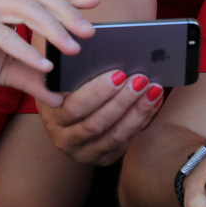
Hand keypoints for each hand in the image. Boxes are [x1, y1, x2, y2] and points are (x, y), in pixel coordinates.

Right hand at [0, 0, 98, 106]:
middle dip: (69, 14)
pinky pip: (2, 34)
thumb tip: (59, 97)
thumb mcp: (0, 68)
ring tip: (73, 49)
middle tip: (91, 33)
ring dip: (53, 30)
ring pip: (26, 9)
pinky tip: (42, 64)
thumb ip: (29, 77)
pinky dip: (25, 49)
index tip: (96, 4)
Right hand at [37, 69, 164, 165]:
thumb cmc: (68, 86)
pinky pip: (126, 142)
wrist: (67, 116)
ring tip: (153, 89)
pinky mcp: (103, 158)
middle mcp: (65, 138)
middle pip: (97, 122)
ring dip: (137, 111)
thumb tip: (101, 47)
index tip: (120, 73)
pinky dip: (142, 121)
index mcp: (52, 114)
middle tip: (141, 80)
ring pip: (115, 135)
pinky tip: (153, 102)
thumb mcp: (62, 76)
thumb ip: (74, 67)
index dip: (98, 91)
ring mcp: (84, 152)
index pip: (75, 106)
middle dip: (123, 100)